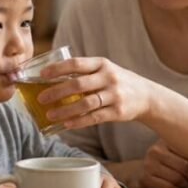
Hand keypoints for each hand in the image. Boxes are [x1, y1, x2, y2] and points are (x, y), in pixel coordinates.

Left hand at [37, 56, 153, 128]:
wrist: (146, 96)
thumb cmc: (117, 82)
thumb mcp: (105, 70)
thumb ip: (84, 72)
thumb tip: (52, 78)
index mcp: (102, 64)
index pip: (76, 63)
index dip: (57, 68)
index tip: (42, 75)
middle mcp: (109, 77)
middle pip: (78, 84)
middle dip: (57, 91)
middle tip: (41, 98)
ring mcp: (114, 95)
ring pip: (85, 103)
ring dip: (65, 110)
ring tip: (50, 115)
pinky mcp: (118, 112)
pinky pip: (95, 118)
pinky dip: (79, 121)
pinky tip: (66, 124)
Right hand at [138, 140, 187, 187]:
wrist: (141, 171)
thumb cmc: (166, 161)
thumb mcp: (175, 151)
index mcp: (165, 140)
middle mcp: (155, 151)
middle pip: (184, 167)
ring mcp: (148, 165)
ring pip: (177, 178)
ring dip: (186, 185)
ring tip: (187, 184)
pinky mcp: (145, 179)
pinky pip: (168, 187)